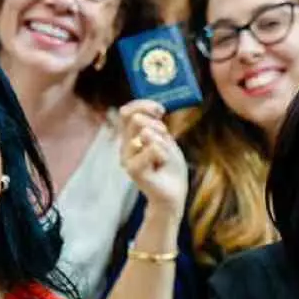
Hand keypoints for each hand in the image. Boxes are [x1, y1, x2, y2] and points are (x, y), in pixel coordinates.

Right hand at [118, 100, 187, 216]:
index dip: (142, 105)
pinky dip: (164, 153)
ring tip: (164, 157)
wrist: (173, 193)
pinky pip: (152, 149)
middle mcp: (125, 146)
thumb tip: (154, 112)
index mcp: (131, 136)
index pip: (127, 112)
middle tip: (166, 139)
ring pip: (145, 133)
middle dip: (157, 125)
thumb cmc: (169, 167)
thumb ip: (157, 126)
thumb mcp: (166, 140)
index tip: (160, 110)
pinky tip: (163, 164)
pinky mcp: (133, 170)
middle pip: (135, 119)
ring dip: (163, 142)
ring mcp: (127, 158)